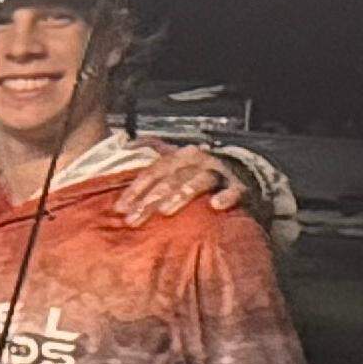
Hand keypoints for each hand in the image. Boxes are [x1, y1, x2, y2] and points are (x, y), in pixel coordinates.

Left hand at [113, 139, 247, 224]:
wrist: (242, 173)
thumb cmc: (200, 172)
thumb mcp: (176, 162)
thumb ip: (153, 155)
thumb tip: (126, 144)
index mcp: (179, 157)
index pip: (152, 172)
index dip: (135, 190)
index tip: (120, 209)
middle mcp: (197, 161)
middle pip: (170, 179)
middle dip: (150, 200)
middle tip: (134, 219)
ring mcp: (218, 172)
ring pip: (198, 181)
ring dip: (181, 194)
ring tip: (165, 211)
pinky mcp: (239, 185)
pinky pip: (234, 190)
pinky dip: (226, 196)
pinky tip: (215, 205)